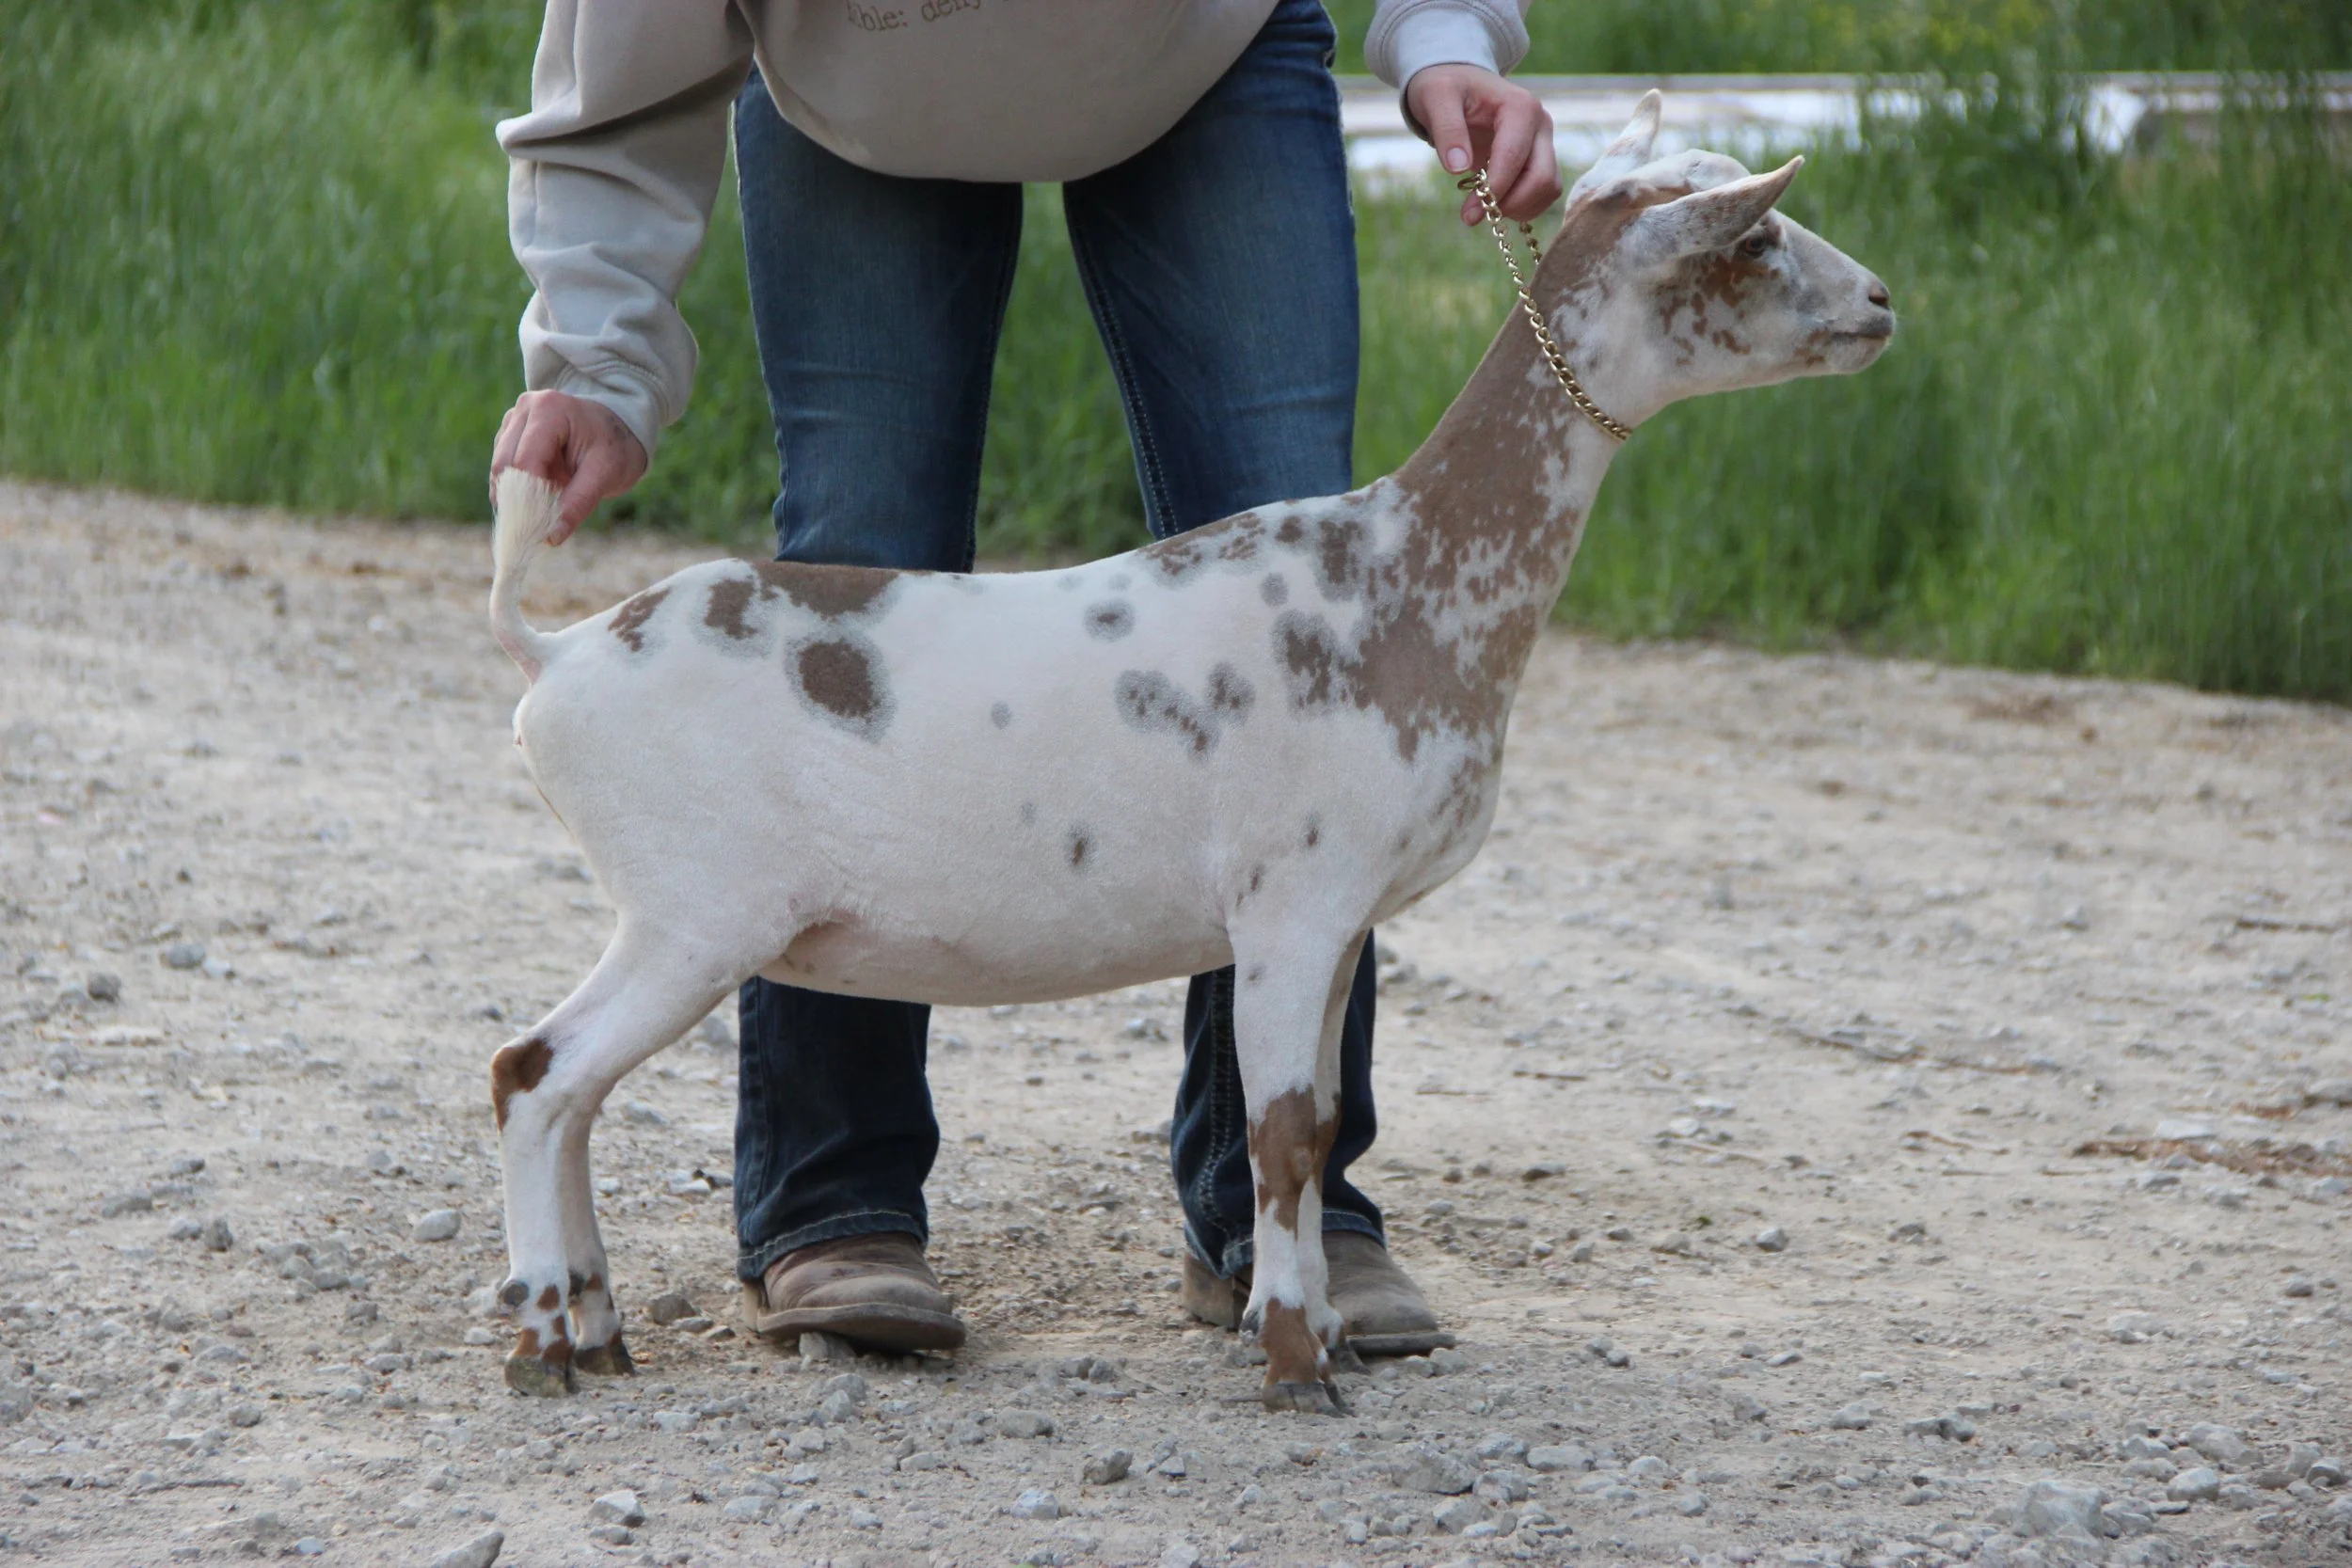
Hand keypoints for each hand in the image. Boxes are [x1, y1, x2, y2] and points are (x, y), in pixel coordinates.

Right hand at [488, 390, 648, 544]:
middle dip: (518, 501)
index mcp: (549, 409)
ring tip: (542, 516)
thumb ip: (579, 503)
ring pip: (499, 470)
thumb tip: (551, 537)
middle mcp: (525, 409)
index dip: (528, 499)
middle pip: (505, 465)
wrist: (617, 430)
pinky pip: (503, 471)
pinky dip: (516, 491)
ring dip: (515, 497)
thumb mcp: (606, 473)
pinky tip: (537, 502)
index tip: (540, 530)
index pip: (524, 461)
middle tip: (538, 531)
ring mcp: (514, 420)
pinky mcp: (509, 435)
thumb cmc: (615, 447)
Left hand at [1403, 64, 1560, 225]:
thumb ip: (1447, 130)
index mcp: (1521, 108)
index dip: (1495, 191)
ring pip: (1549, 188)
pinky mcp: (1540, 157)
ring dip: (1519, 208)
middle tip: (1475, 215)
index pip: (1515, 159)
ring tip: (1484, 208)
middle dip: (1511, 204)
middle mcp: (1540, 124)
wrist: (1456, 81)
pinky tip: (1495, 203)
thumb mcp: (1436, 98)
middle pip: (1543, 178)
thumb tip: (1458, 168)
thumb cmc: (1446, 87)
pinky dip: (1523, 205)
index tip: (1468, 215)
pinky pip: (1543, 191)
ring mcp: (1543, 141)